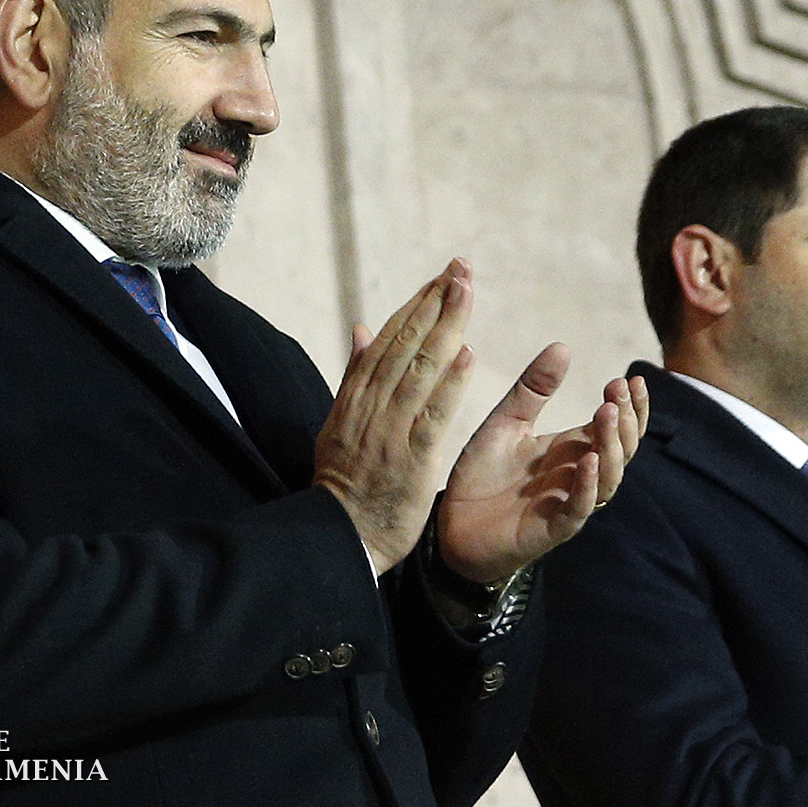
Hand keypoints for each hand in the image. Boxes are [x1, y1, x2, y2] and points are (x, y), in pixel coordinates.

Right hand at [313, 260, 475, 574]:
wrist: (340, 538)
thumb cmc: (345, 482)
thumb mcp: (339, 423)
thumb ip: (355, 375)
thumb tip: (365, 327)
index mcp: (355, 397)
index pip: (388, 340)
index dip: (417, 305)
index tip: (442, 277)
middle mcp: (370, 408)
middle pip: (404, 345)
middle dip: (434, 303)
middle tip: (460, 268)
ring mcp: (389, 433)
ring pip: (418, 371)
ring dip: (445, 329)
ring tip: (466, 293)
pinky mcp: (410, 461)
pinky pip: (432, 417)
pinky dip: (449, 385)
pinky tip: (467, 356)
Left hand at [436, 345, 648, 583]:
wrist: (451, 524)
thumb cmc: (482, 475)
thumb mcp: (506, 422)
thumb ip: (533, 390)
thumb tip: (562, 346)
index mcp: (571, 448)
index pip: (616, 426)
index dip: (630, 405)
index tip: (629, 378)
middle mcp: (578, 474)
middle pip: (621, 448)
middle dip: (626, 420)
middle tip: (617, 392)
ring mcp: (568, 501)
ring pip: (609, 478)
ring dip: (612, 447)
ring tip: (606, 414)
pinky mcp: (552, 528)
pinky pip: (580, 508)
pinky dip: (588, 485)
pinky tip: (589, 461)